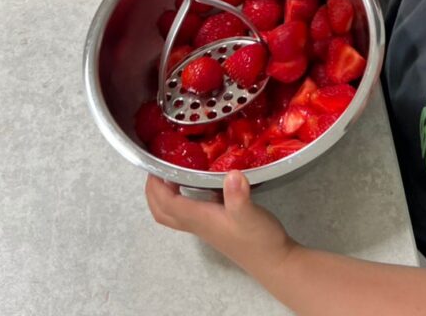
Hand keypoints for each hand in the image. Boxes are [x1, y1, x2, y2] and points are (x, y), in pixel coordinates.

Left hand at [146, 172, 294, 272]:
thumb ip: (239, 196)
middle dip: (153, 191)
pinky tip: (197, 183)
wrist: (273, 262)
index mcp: (199, 218)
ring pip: (173, 214)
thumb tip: (232, 173)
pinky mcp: (215, 225)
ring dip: (164, 196)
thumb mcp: (250, 215)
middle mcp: (197, 224)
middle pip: (162, 212)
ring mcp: (205, 227)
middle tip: (157, 167)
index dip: (156, 185)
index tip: (155, 163)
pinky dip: (182, 197)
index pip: (167, 203)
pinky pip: (188, 211)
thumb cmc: (259, 239)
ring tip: (171, 173)